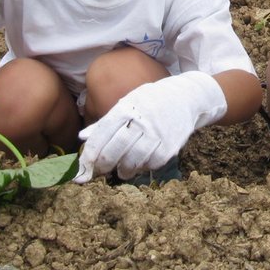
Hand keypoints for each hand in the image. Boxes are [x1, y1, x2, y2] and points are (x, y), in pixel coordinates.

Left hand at [76, 72, 225, 181]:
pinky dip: (142, 168)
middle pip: (114, 151)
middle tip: (100, 171)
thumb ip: (105, 122)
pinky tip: (141, 163)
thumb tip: (82, 138)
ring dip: (123, 170)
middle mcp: (140, 121)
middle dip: (103, 166)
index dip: (89, 155)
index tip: (83, 168)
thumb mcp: (128, 103)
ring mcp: (156, 134)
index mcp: (126, 108)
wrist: (187, 97)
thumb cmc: (152, 101)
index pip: (101, 135)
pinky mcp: (170, 146)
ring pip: (132, 162)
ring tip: (121, 170)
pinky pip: (150, 164)